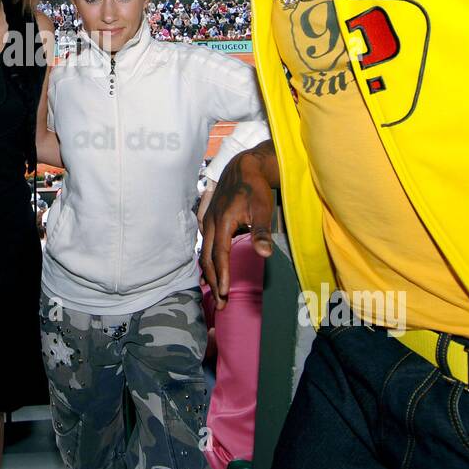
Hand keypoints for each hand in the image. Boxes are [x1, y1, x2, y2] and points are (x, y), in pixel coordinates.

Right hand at [200, 140, 278, 310]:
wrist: (244, 165)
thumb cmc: (256, 187)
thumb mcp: (263, 208)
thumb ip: (262, 232)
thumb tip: (265, 254)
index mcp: (222, 222)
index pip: (220, 254)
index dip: (222, 274)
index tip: (224, 293)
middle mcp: (210, 223)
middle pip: (207, 257)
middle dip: (213, 280)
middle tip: (220, 303)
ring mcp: (207, 220)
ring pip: (203, 251)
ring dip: (208, 272)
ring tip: (214, 290)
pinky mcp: (208, 218)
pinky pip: (203, 242)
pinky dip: (205, 259)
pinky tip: (208, 268)